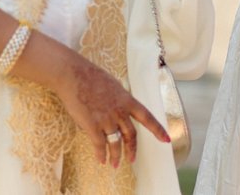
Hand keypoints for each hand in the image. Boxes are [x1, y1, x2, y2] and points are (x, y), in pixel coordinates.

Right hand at [53, 51, 170, 168]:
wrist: (73, 74)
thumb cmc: (89, 76)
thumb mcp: (112, 85)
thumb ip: (118, 101)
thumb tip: (117, 114)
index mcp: (127, 99)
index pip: (147, 117)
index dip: (157, 130)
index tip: (166, 139)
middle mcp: (120, 111)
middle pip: (131, 135)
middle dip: (131, 149)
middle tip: (131, 160)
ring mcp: (106, 119)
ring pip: (116, 143)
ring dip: (116, 155)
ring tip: (114, 164)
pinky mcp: (92, 125)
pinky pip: (100, 145)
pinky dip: (101, 154)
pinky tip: (101, 160)